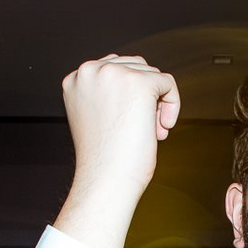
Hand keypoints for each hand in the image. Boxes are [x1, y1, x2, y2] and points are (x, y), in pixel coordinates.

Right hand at [53, 54, 180, 247]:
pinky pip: (168, 83)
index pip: (113, 68)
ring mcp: (113, 73)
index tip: (130, 122)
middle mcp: (90, 71)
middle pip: (135, 67)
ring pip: (152, 74)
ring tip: (150, 131)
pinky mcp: (138, 82)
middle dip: (145, 98)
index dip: (129, 96)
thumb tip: (136, 81)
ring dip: (157, 103)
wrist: (105, 180)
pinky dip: (172, 106)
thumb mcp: (97, 115)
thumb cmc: (104, 158)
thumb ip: (108, 93)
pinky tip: (161, 129)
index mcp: (75, 79)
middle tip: (143, 130)